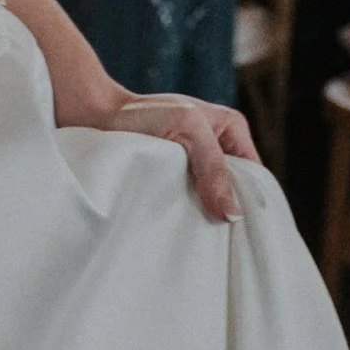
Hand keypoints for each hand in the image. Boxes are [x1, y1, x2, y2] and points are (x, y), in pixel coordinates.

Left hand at [71, 85, 259, 222]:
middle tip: (220, 235)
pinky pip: (191, 201)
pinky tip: (183, 229)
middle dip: (229, 208)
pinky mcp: (173, 178)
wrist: (94, 117)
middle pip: (235, 188)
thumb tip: (232, 213)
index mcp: (231, 127)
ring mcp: (195, 164)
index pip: (255, 173)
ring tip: (201, 235)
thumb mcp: (187, 128)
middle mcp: (217, 146)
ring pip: (212, 197)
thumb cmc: (139, 114)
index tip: (243, 228)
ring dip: (206, 213)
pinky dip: (188, 213)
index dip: (251, 199)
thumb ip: (212, 166)